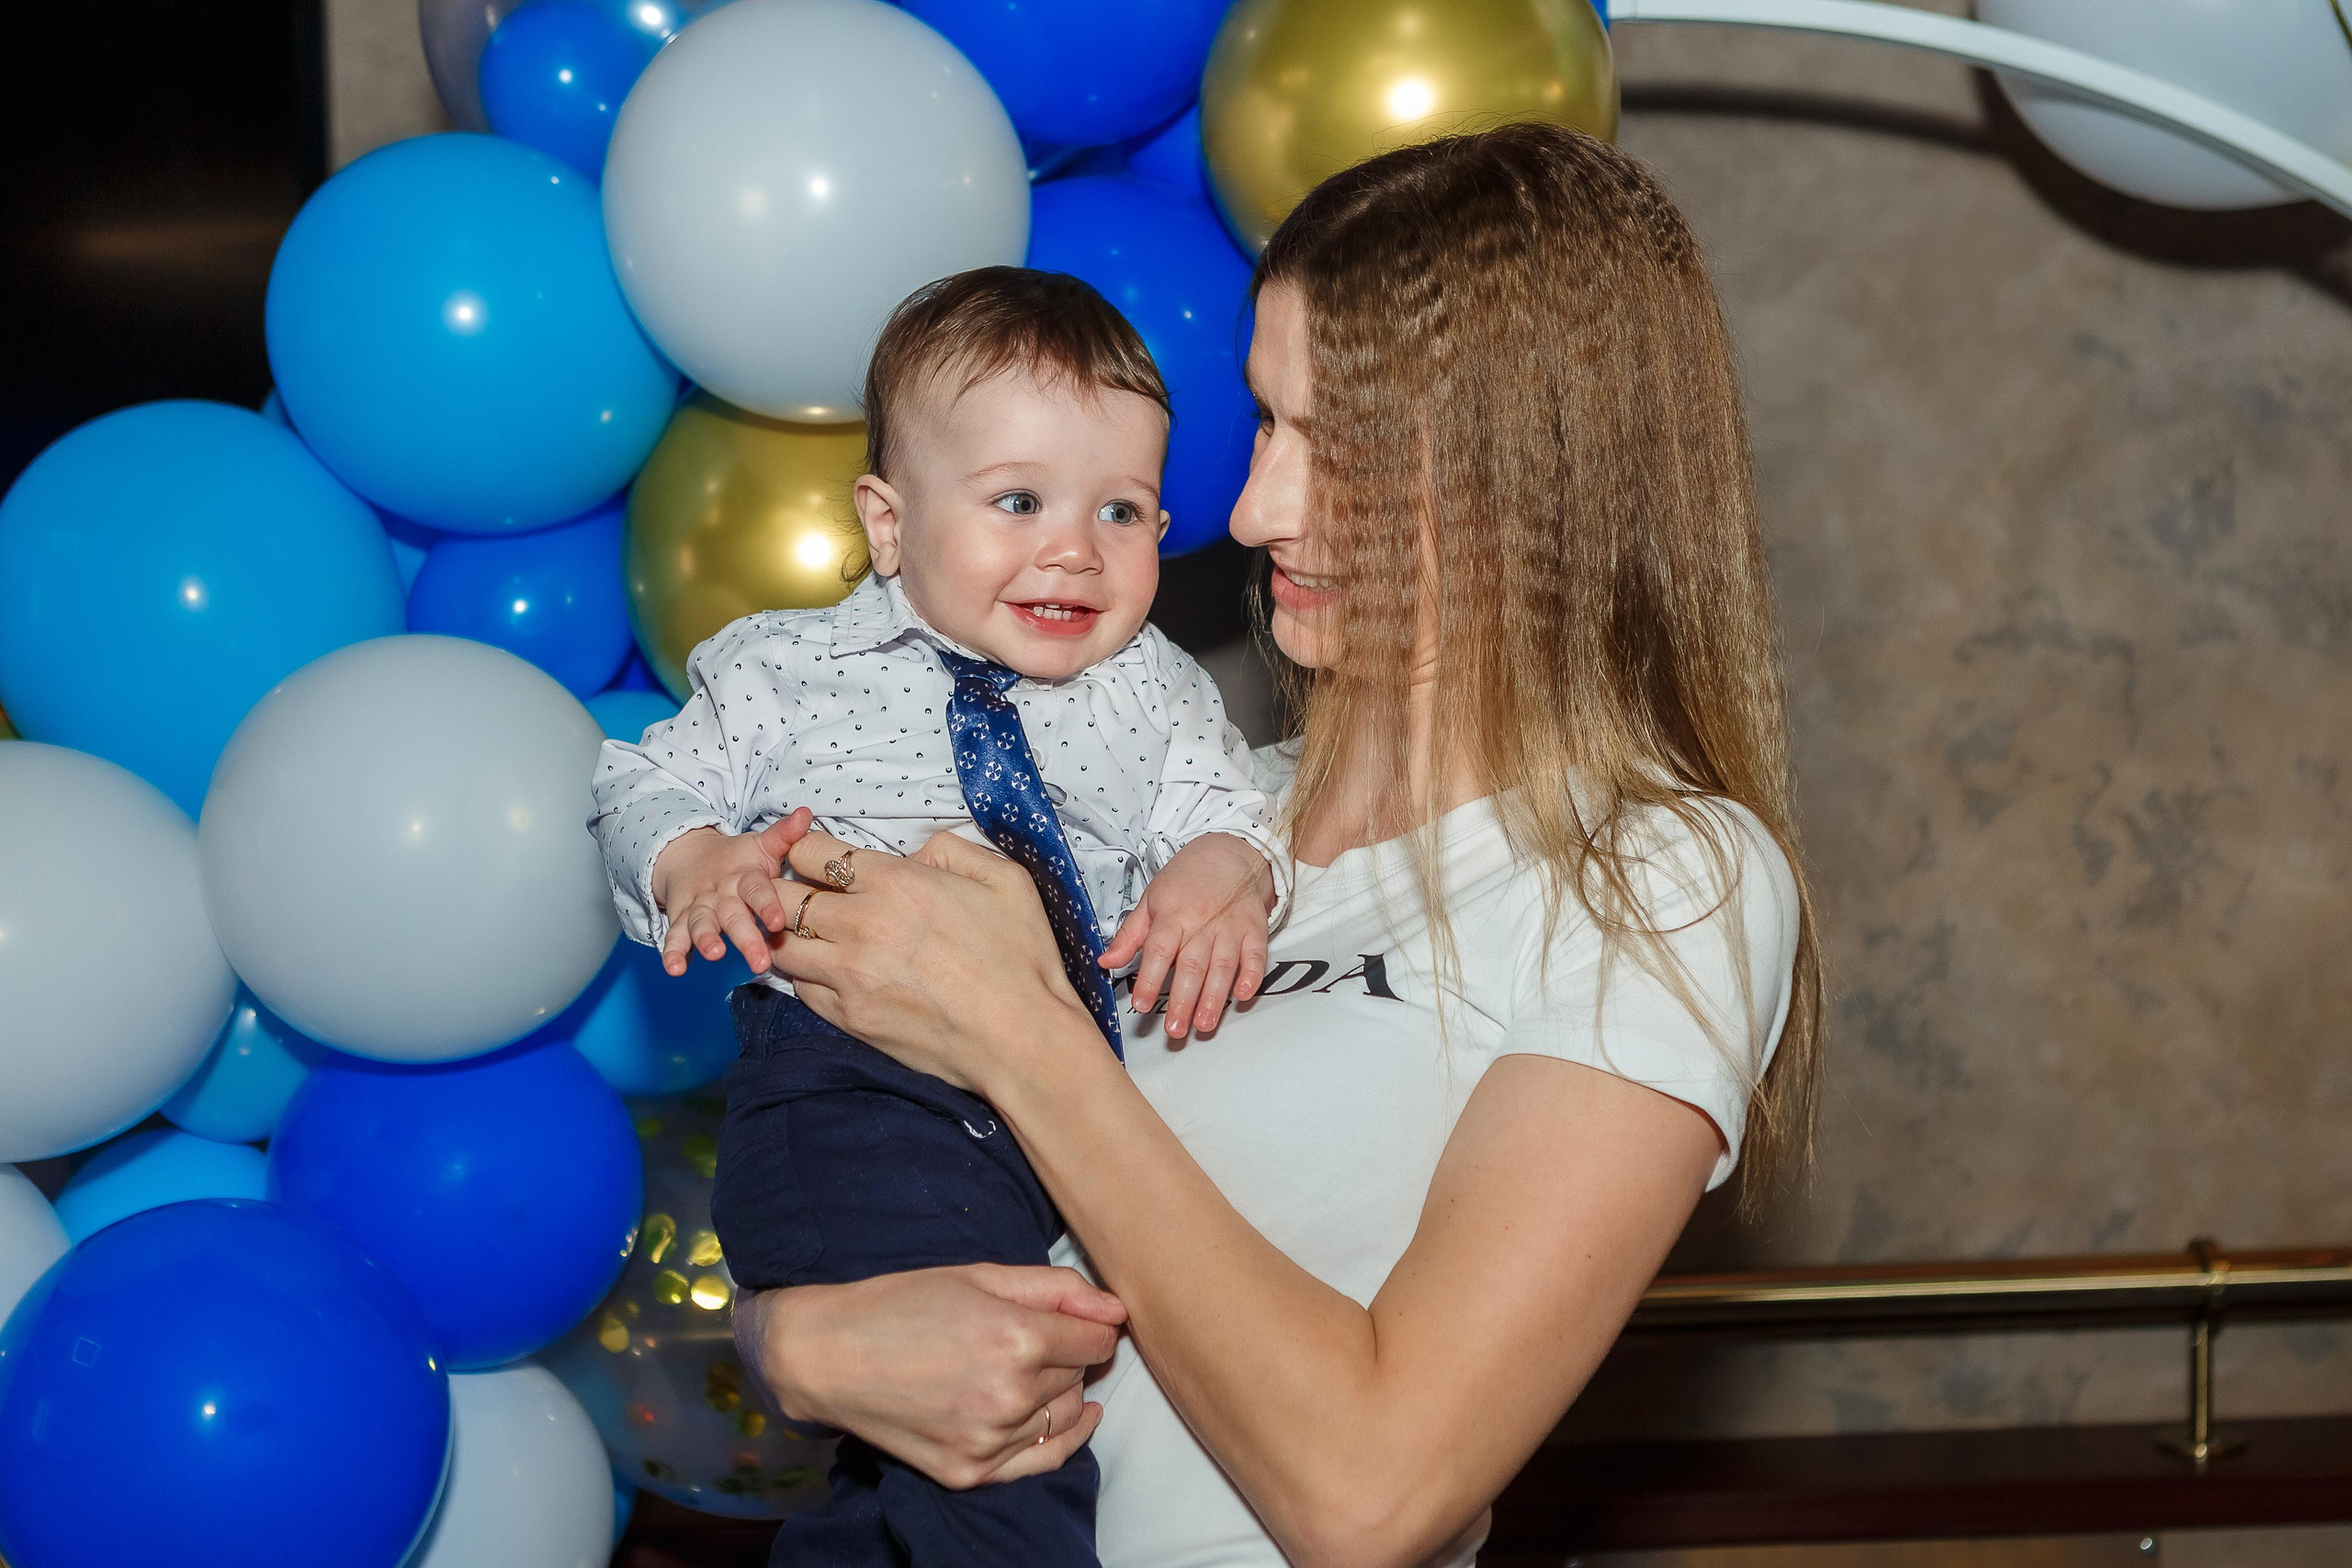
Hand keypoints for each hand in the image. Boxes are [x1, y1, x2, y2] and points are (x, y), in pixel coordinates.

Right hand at [648, 808, 813, 976]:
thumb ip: (784, 835)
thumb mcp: (760, 845)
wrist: (687, 855)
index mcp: (745, 876)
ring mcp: (699, 907)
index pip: (757, 890)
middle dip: (745, 938)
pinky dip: (672, 953)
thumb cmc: (738, 860)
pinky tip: (674, 969)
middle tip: (760, 961)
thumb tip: (806, 813)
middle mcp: (721, 893)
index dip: (767, 905)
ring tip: (714, 954)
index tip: (777, 922)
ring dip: (706, 940)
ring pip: (702, 926)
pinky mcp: (680, 921)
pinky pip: (675, 937)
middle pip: (733, 916)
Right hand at [734, 1265, 1125, 1488]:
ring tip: (1024, 1369)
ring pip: (1065, 1415)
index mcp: (1016, 1337)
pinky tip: (1073, 1418)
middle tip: (1033, 1336)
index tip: (1077, 1318)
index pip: (1097, 1339)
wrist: (829, 1357)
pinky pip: (1043, 1459)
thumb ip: (1056, 1288)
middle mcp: (1010, 1394)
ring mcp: (990, 1440)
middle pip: (1080, 1375)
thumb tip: (1115, 1309)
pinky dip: (1064, 1438)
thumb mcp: (980, 1275)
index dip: (1092, 1324)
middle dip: (1069, 1353)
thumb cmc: (901, 1304)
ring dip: (1059, 1392)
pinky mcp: (971, 1472)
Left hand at [766, 827, 1089, 1095]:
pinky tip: (824, 971)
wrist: (1021, 1038)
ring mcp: (847, 974)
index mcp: (895, 881)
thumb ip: (953, 851)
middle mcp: (860, 923)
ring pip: (779, 945)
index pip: (811, 852)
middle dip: (778, 887)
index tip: (812, 857)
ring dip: (782, 934)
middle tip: (794, 891)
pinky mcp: (848, 1017)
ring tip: (802, 933)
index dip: (803, 849)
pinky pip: (800, 988)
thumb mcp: (1006, 879)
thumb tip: (916, 852)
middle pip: (781, 895)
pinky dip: (803, 975)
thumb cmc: (1020, 957)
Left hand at [1099, 833, 1273, 1039]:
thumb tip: (1106, 962)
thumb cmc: (1187, 880)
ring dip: (1213, 998)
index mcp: (1173, 915)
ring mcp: (1231, 927)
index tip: (1142, 1004)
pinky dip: (1251, 976)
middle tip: (1175, 1029)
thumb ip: (1130, 935)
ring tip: (1204, 1024)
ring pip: (1222, 966)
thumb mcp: (1151, 900)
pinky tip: (1243, 996)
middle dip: (1183, 1001)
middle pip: (1192, 966)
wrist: (1229, 853)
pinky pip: (1255, 955)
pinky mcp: (1254, 930)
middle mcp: (1203, 923)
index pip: (1159, 951)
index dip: (1150, 979)